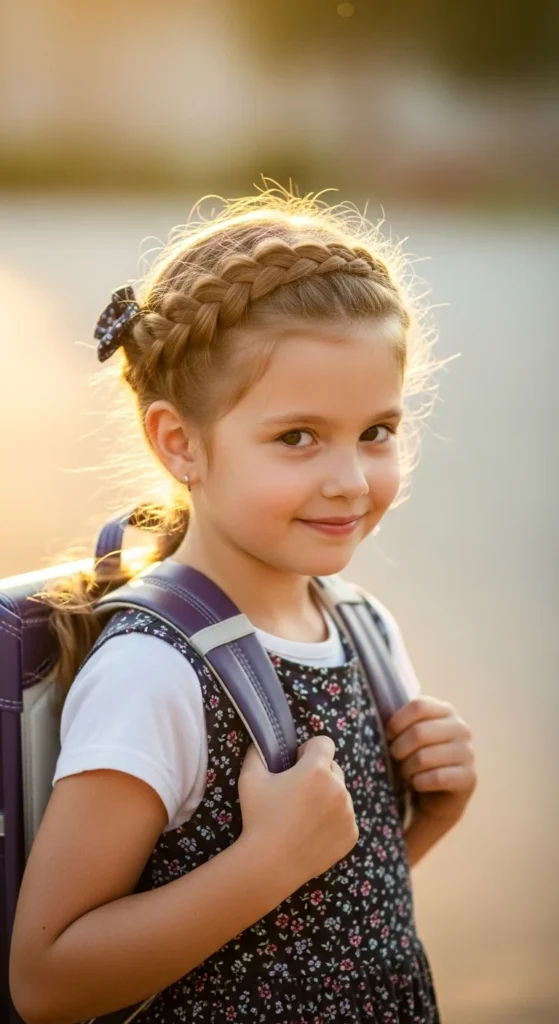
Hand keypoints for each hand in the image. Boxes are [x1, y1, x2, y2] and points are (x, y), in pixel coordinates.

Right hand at [238, 737, 358, 889]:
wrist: (269, 864)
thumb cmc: (258, 818)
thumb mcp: (250, 778)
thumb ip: (258, 752)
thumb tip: (263, 742)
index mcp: (317, 770)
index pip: (324, 743)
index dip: (309, 750)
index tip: (297, 764)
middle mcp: (339, 788)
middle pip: (334, 768)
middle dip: (318, 774)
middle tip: (297, 794)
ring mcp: (348, 813)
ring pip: (341, 794)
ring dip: (327, 798)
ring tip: (303, 817)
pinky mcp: (351, 834)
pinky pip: (345, 818)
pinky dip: (333, 821)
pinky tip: (311, 832)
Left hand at [386, 697, 476, 824]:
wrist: (438, 796)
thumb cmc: (418, 760)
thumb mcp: (411, 736)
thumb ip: (402, 722)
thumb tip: (376, 716)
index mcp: (446, 711)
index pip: (418, 706)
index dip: (397, 722)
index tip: (388, 736)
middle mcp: (461, 728)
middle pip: (418, 732)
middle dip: (398, 749)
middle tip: (395, 758)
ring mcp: (468, 753)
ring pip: (424, 758)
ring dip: (407, 769)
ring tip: (406, 773)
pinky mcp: (469, 777)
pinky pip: (435, 778)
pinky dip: (419, 783)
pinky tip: (418, 784)